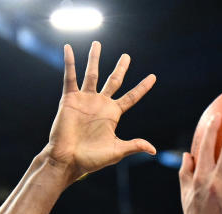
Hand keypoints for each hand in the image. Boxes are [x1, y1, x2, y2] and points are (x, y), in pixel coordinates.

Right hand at [46, 41, 156, 184]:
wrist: (68, 160)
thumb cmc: (90, 160)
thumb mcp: (116, 151)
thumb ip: (134, 145)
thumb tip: (153, 149)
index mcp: (113, 114)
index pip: (132, 97)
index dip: (142, 87)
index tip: (153, 77)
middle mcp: (100, 104)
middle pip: (113, 80)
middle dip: (120, 68)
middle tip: (126, 56)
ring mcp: (85, 100)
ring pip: (92, 74)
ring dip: (94, 59)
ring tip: (97, 43)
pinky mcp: (70, 99)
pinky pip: (69, 77)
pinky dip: (69, 62)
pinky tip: (68, 48)